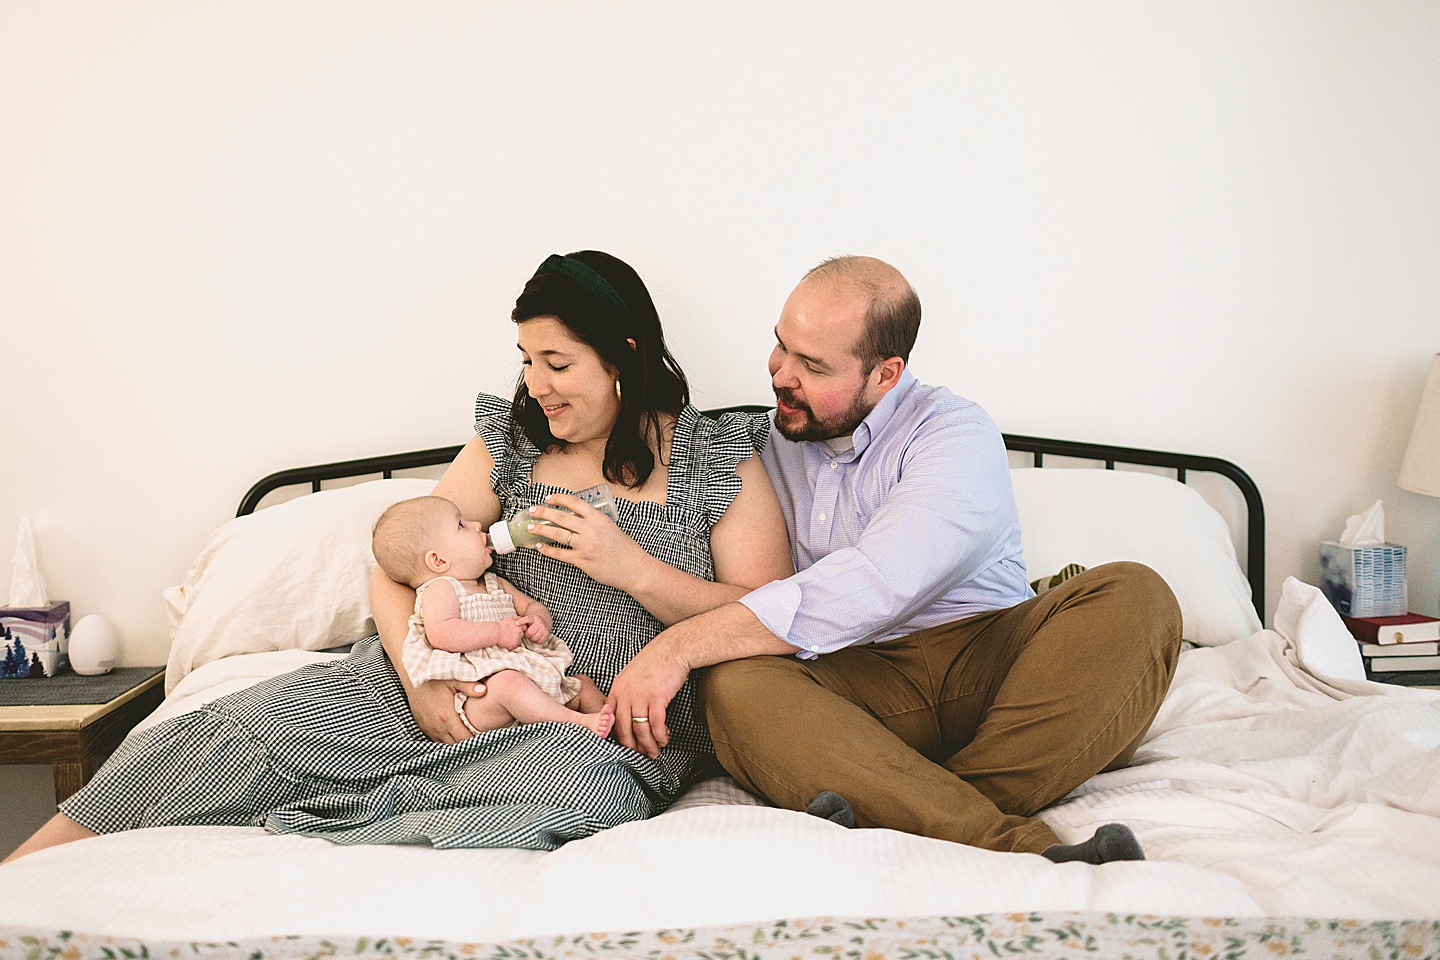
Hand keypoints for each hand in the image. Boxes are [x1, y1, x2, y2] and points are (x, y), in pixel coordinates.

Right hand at [405, 677, 488, 742]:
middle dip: (467, 742)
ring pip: (445, 744)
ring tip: (467, 733)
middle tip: (478, 734)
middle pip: (456, 744)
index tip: (485, 734)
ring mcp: (428, 728)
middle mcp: (436, 727)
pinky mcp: (422, 726)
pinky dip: (446, 738)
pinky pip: (436, 739)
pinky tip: (453, 730)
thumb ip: (470, 686)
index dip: (476, 739)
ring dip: (456, 741)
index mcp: (446, 718)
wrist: (411, 676)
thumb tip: (484, 691)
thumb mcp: (453, 679)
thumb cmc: (434, 677)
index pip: (464, 739)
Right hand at [495, 619, 524, 650]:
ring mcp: (517, 638)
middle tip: (510, 634)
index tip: (515, 630)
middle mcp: (520, 632)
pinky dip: (512, 645)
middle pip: (522, 635)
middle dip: (518, 635)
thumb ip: (518, 618)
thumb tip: (522, 618)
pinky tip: (507, 642)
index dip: (520, 629)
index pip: (525, 628)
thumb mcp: (510, 619)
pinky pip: (515, 646)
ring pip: (519, 641)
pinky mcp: (514, 644)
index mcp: (520, 625)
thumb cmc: (501, 625)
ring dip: (515, 641)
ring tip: (508, 638)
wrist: (495, 632)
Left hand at [516, 613, 550, 644]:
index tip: (516, 623)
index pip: (527, 619)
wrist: (544, 620)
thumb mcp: (528, 619)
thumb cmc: (532, 621)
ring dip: (532, 638)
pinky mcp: (547, 634)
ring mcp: (544, 628)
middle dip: (527, 634)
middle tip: (528, 633)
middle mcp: (539, 622)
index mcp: (533, 618)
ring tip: (532, 634)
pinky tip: (537, 636)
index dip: (522, 621)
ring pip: (534, 638)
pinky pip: (539, 641)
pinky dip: (537, 640)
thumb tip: (514, 626)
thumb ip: (521, 622)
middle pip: (530, 633)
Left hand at [528, 494, 648, 590]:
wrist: (634, 568)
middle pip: (561, 517)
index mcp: (599, 518)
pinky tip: (539, 547)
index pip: (574, 502)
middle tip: (532, 510)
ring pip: (558, 534)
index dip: (559, 499)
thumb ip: (594, 521)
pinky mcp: (582, 561)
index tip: (548, 498)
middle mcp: (590, 529)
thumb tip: (576, 517)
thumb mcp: (611, 526)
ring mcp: (585, 546)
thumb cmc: (625, 548)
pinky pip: (560, 554)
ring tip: (530, 527)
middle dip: (543, 512)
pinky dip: (548, 550)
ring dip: (541, 529)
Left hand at [607, 636, 689, 758]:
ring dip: (648, 745)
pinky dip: (660, 736)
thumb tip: (630, 716)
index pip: (612, 720)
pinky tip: (664, 740)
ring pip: (640, 730)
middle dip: (633, 747)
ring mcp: (640, 696)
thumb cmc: (656, 662)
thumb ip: (627, 694)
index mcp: (617, 689)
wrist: (672, 649)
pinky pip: (656, 724)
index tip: (627, 746)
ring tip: (655, 752)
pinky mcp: (656, 698)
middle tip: (641, 755)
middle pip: (624, 730)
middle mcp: (625, 694)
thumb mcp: (632, 676)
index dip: (619, 737)